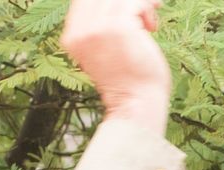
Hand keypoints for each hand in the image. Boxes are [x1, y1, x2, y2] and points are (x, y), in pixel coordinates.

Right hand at [62, 0, 172, 133]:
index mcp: (72, 36)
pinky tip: (151, 26)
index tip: (129, 10)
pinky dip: (147, 7)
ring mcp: (97, 28)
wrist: (136, 105)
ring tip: (148, 23)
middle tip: (143, 10)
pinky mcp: (118, 28)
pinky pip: (135, 2)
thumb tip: (120, 4)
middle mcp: (80, 31)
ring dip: (139, 5)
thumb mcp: (104, 53)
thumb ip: (101, 29)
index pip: (84, 1)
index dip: (107, 1)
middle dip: (125, 2)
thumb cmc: (129, 82)